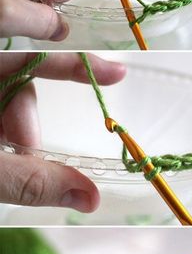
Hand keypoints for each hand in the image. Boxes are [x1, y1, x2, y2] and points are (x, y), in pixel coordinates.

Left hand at [0, 51, 124, 208]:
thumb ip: (29, 181)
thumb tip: (90, 196)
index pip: (33, 58)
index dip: (75, 64)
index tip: (117, 74)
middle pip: (20, 85)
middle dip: (26, 127)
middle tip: (19, 160)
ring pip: (8, 104)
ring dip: (14, 138)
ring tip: (0, 173)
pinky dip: (4, 138)